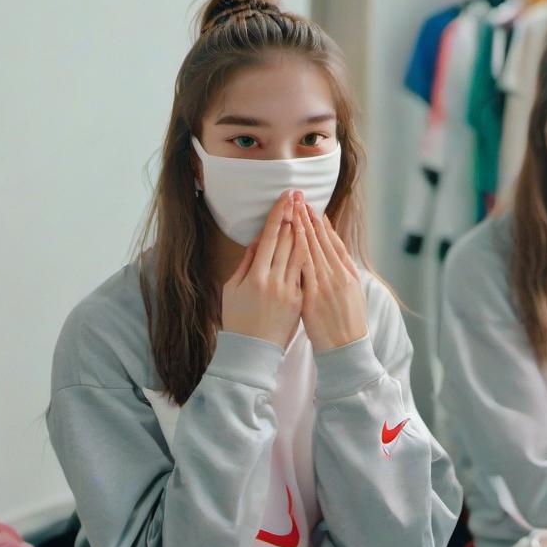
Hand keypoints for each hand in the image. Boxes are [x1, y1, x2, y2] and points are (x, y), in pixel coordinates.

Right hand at [221, 190, 306, 347]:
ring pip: (301, 254)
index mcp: (255, 276)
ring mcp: (290, 291)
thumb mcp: (231, 288)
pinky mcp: (301, 300)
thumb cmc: (237, 319)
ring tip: (309, 211)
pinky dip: (311, 253)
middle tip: (298, 195)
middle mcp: (274, 281)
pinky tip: (314, 239)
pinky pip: (307, 271)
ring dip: (306, 230)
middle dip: (294, 215)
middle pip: (288, 241)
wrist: (253, 352)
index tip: (285, 198)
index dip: (278, 215)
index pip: (270, 237)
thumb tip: (258, 240)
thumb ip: (245, 262)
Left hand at [296, 201, 367, 351]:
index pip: (332, 242)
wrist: (346, 348)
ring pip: (311, 250)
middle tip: (298, 198)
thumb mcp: (353, 292)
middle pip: (321, 241)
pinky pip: (303, 269)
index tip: (312, 208)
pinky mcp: (313, 296)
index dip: (321, 224)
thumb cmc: (347, 322)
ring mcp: (326, 285)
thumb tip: (334, 251)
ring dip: (301, 228)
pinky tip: (290, 237)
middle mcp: (338, 275)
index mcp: (348, 273)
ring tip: (292, 209)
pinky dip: (297, 250)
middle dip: (308, 218)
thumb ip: (343, 269)